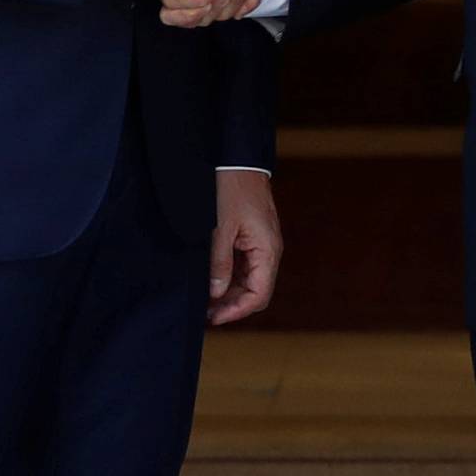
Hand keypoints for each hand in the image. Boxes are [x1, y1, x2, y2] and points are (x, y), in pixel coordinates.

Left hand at [208, 169, 281, 325]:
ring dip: (230, 291)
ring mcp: (262, 243)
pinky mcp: (253, 235)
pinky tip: (212, 279)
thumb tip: (216, 293)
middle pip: (256, 290)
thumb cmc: (230, 188)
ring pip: (250, 279)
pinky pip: (245, 264)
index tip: (213, 318)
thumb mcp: (219, 228)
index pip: (258, 295)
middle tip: (206, 312)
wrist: (235, 158)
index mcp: (267, 250)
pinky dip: (230, 276)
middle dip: (232, 304)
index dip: (236, 311)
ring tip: (206, 299)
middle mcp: (269, 250)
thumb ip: (219, 263)